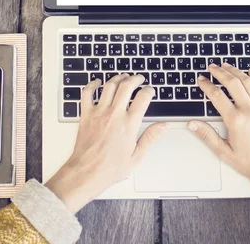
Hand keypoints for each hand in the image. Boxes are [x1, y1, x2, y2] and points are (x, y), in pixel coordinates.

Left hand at [45, 74, 167, 213]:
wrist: (86, 172)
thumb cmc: (109, 168)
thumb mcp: (136, 156)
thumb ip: (151, 137)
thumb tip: (164, 126)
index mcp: (128, 124)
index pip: (143, 98)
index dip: (149, 91)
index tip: (150, 90)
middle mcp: (114, 115)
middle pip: (126, 87)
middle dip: (135, 79)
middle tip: (139, 78)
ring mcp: (99, 113)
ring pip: (109, 86)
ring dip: (118, 78)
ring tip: (123, 77)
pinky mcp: (86, 115)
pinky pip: (87, 94)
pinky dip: (92, 85)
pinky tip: (97, 82)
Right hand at [188, 63, 249, 220]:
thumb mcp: (224, 152)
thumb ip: (207, 135)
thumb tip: (192, 124)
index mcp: (236, 121)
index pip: (217, 96)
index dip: (207, 85)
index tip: (201, 80)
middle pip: (232, 83)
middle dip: (220, 72)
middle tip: (212, 67)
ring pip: (248, 82)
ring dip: (236, 71)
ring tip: (227, 66)